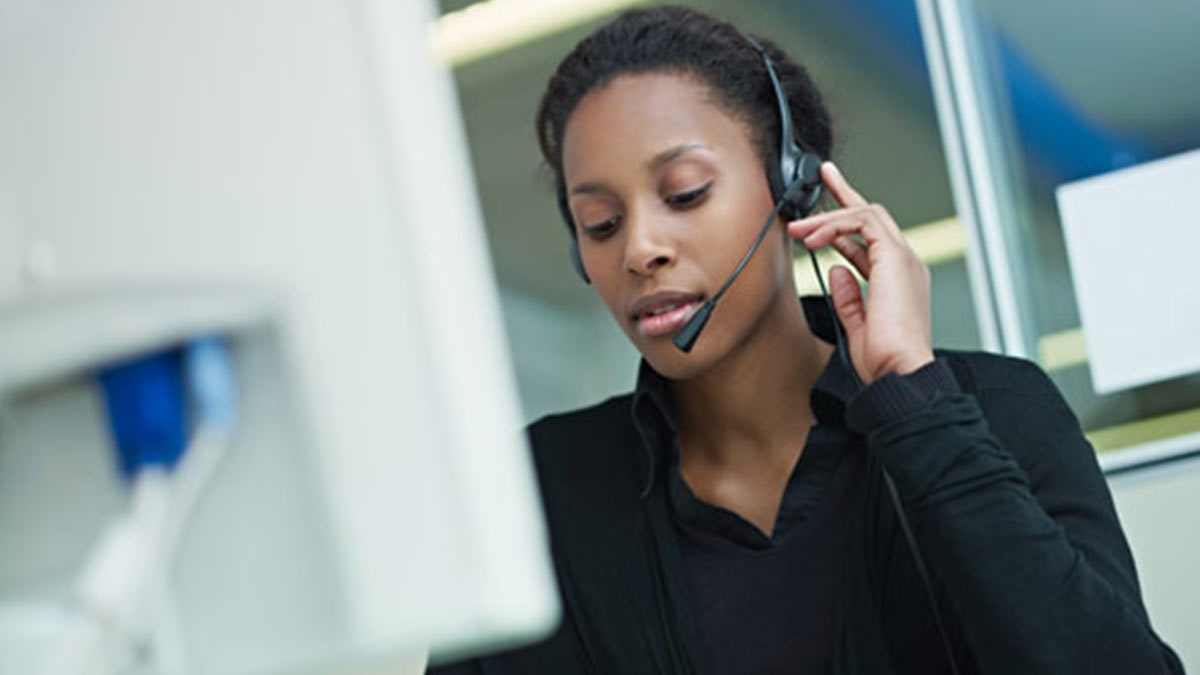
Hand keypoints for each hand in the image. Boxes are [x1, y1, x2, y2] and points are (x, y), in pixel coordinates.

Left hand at [787, 162, 933, 384]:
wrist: (901, 372)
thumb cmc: (885, 360)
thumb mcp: (858, 326)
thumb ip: (849, 297)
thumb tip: (837, 270)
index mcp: (897, 280)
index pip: (868, 241)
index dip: (843, 225)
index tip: (820, 218)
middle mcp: (903, 265)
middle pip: (872, 215)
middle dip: (845, 194)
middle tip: (823, 176)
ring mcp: (902, 259)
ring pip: (866, 214)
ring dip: (828, 216)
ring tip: (798, 226)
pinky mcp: (895, 259)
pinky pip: (863, 223)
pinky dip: (835, 226)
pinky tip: (813, 237)